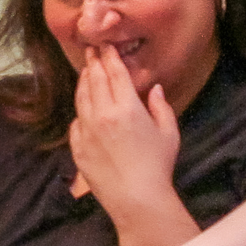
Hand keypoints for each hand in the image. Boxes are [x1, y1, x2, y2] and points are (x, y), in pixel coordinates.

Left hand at [68, 45, 179, 217]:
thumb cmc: (158, 166)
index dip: (109, 57)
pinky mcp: (78, 148)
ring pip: (81, 98)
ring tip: (85, 72)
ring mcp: (87, 131)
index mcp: (127, 107)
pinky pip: (76, 122)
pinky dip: (80, 111)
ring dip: (83, 82)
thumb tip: (154, 88)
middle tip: (91, 50)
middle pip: (94, 80)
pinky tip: (84, 108)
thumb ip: (161, 106)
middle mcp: (103, 114)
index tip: (105, 46)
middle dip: (93, 63)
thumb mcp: (169, 132)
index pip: (115, 73)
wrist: (136, 199)